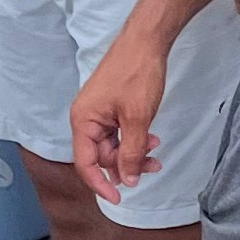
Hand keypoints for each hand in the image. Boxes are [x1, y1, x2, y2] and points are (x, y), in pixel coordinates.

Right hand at [71, 31, 169, 204]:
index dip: (101, 185)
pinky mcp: (110, 107)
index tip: (119, 199)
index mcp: (83, 121)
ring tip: (156, 152)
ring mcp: (98, 112)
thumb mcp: (138, 118)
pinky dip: (135, 139)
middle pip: (101, 156)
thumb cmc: (137, 73)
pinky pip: (119, 133)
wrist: (146, 40)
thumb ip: (131, 152)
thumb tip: (127, 180)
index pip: (85, 164)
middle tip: (153, 167)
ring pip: (113, 146)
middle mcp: (86, 118)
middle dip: (126, 165)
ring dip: (134, 153)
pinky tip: (152, 139)